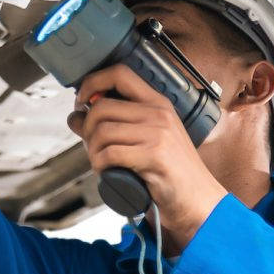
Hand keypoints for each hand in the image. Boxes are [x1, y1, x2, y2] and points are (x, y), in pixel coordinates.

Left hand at [68, 64, 227, 245]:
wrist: (197, 200)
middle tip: (92, 146)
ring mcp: (159, 134)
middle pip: (101, 107)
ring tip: (101, 163)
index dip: (92, 83)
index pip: (119, 73)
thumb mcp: (146, 140)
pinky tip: (107, 172)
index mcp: (158, 103)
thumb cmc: (168, 173)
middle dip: (86, 129)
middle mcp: (159, 113)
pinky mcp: (155, 156)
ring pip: (102, 131)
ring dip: (92, 151)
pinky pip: (109, 154)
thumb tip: (75, 116)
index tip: (82, 102)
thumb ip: (114, 124)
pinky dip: (100, 165)